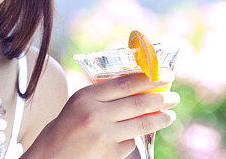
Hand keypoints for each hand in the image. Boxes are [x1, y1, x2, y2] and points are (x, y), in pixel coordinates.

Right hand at [23, 71, 178, 158]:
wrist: (52, 154)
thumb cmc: (68, 125)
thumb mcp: (80, 102)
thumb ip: (105, 94)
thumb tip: (140, 86)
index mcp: (86, 96)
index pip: (126, 82)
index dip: (149, 78)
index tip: (165, 75)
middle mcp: (95, 114)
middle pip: (138, 102)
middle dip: (161, 98)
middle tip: (173, 96)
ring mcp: (103, 135)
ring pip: (141, 124)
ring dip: (160, 119)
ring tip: (169, 115)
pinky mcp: (109, 154)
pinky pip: (130, 143)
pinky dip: (133, 138)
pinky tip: (131, 136)